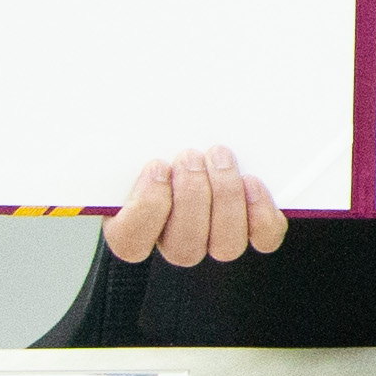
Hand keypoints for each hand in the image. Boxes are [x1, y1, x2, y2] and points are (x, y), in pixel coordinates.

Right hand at [104, 146, 286, 265]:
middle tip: (191, 156)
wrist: (202, 142)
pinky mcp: (251, 231)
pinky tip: (251, 181)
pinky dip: (261, 211)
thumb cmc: (159, 141)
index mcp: (135, 227)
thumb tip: (112, 129)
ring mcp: (215, 241)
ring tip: (220, 157)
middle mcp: (176, 242)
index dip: (146, 208)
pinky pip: (263, 238)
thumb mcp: (133, 141)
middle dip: (191, 195)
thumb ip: (124, 146)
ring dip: (225, 197)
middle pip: (183, 247)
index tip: (157, 167)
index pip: (131, 243)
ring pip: (225, 245)